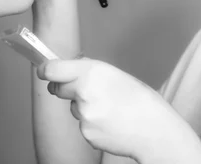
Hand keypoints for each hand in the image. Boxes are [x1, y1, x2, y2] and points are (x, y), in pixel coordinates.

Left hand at [36, 58, 182, 161]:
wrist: (155, 131)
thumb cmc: (141, 101)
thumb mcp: (116, 74)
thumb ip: (91, 70)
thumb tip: (73, 67)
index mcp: (92, 71)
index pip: (52, 69)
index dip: (46, 70)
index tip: (44, 71)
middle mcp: (83, 91)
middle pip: (57, 88)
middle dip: (66, 88)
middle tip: (85, 91)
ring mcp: (83, 114)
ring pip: (73, 107)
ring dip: (83, 107)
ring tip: (110, 109)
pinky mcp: (86, 132)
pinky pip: (82, 124)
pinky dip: (92, 123)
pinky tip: (110, 122)